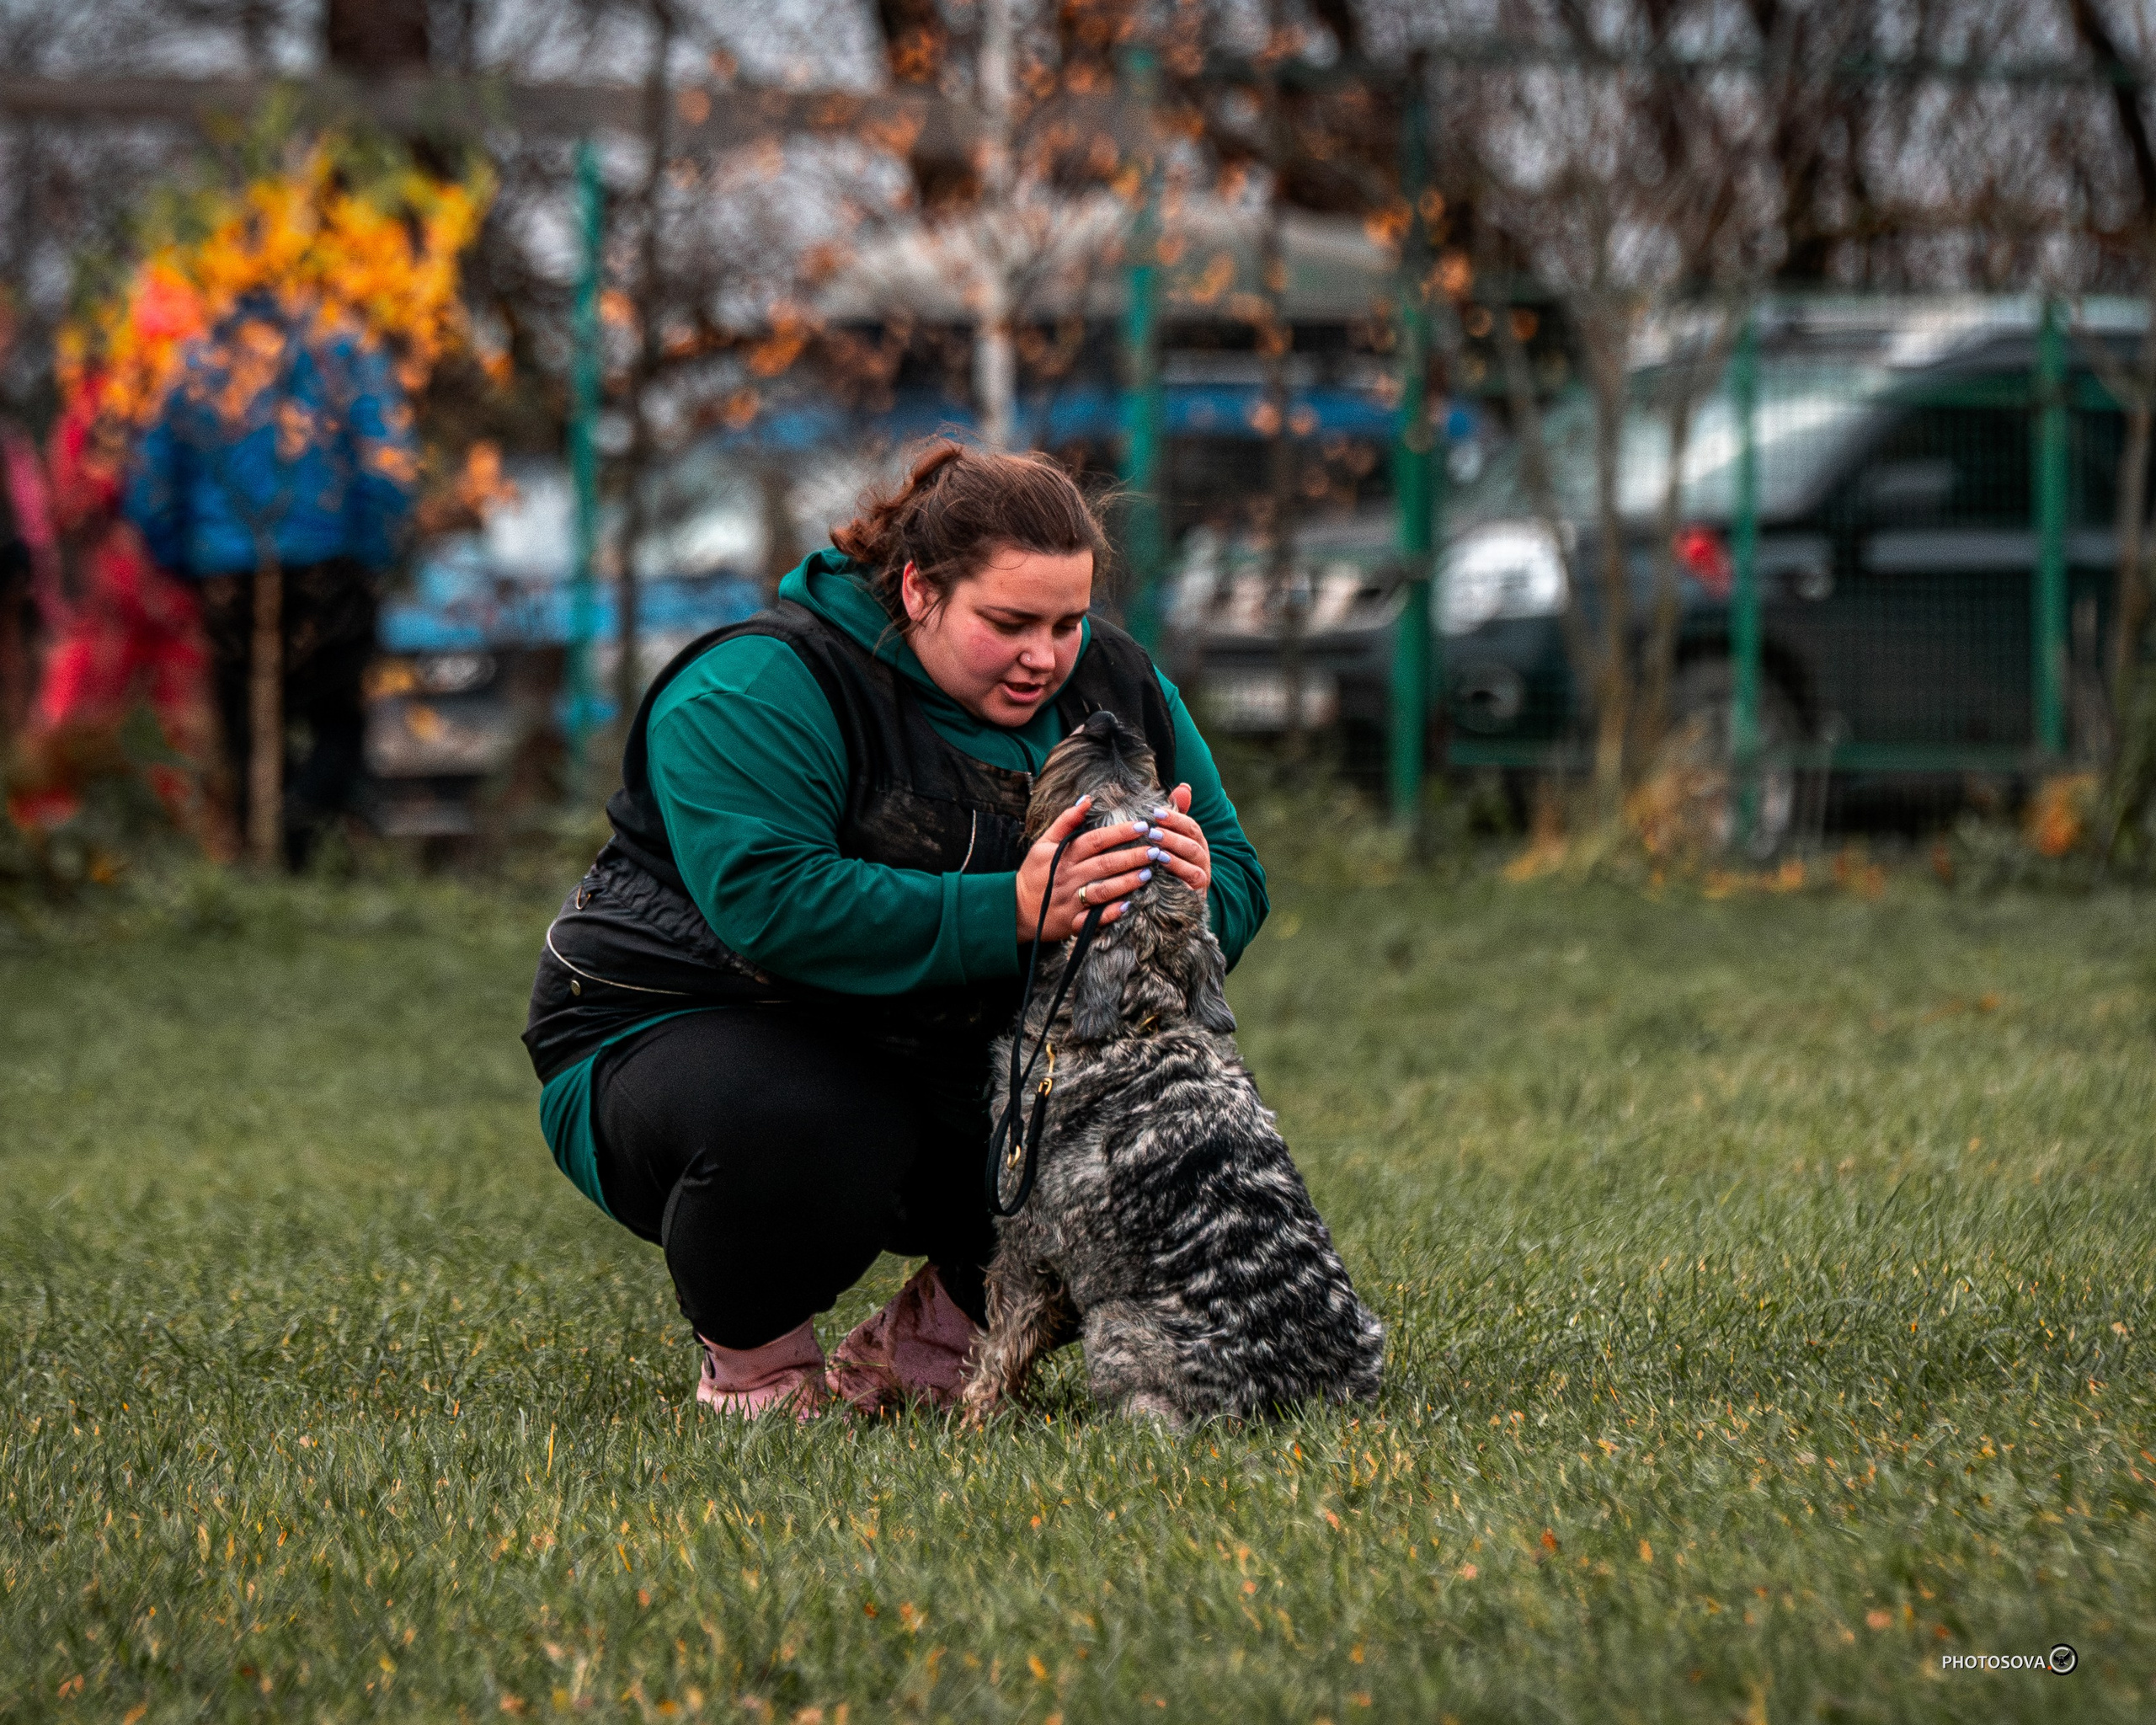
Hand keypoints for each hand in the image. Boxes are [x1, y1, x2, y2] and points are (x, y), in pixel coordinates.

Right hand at [1015, 795, 1157, 943]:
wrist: (1017, 909)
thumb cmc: (1035, 873)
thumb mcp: (1043, 843)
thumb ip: (1065, 822)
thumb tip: (1087, 799)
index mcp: (1063, 856)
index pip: (1095, 840)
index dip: (1119, 833)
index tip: (1141, 826)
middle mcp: (1068, 877)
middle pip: (1104, 864)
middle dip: (1132, 856)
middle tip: (1155, 850)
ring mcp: (1070, 901)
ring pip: (1103, 890)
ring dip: (1126, 882)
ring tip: (1147, 873)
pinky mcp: (1072, 923)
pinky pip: (1093, 920)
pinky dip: (1110, 913)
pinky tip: (1128, 906)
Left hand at [1142, 783, 1211, 898]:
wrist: (1173, 907)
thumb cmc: (1168, 869)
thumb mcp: (1168, 843)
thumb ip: (1175, 817)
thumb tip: (1185, 786)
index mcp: (1196, 840)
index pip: (1189, 824)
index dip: (1174, 816)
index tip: (1155, 812)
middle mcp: (1202, 854)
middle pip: (1192, 837)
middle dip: (1172, 830)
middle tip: (1151, 828)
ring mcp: (1202, 871)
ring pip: (1193, 854)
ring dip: (1173, 846)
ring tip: (1154, 842)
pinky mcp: (1198, 889)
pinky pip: (1192, 875)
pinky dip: (1177, 867)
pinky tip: (1160, 862)